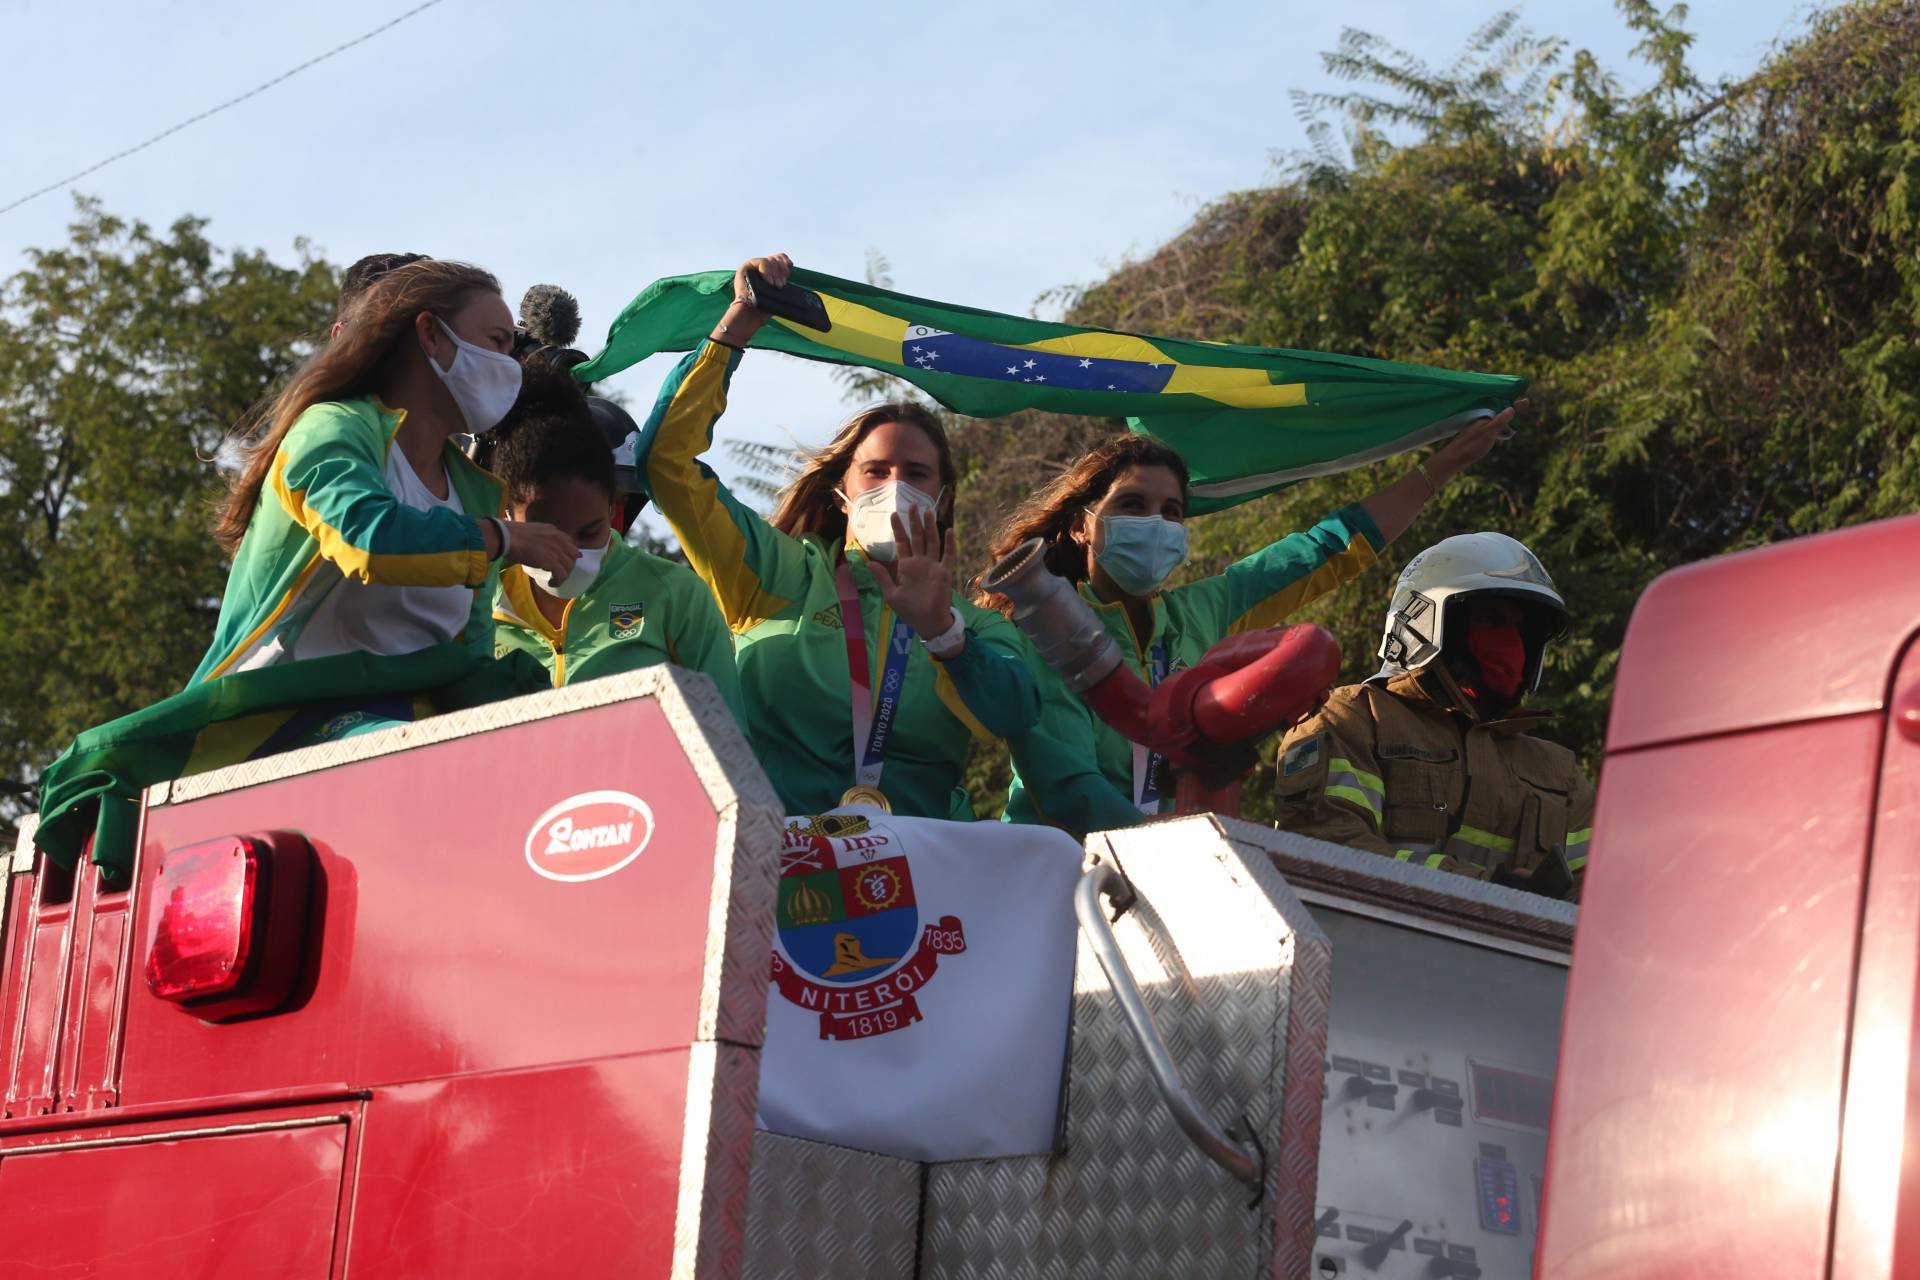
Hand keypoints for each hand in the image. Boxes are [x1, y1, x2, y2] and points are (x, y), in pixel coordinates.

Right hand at [503, 521, 580, 580]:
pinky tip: (551, 583)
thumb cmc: (513, 535)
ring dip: (563, 575)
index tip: (565, 559)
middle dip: (568, 564)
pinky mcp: (552, 562)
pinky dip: (558, 581)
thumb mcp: (533, 532)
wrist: (507, 538)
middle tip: (560, 571)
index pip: (569, 542)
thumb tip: (540, 547)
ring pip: (569, 567)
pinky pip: (562, 575)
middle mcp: (559, 540)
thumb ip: (541, 537)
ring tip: (555, 579)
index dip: (569, 552)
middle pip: (573, 555)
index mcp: (554, 531)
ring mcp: (557, 550)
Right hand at [710, 253, 791, 347]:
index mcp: (768, 272)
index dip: (785, 260)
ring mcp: (752, 266)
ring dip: (775, 274)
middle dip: (782, 271)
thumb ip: (781, 279)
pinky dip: (767, 271)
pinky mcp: (746, 266)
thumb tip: (790, 265)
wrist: (752, 314)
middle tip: (780, 285)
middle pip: (776, 259)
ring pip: (770, 260)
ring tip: (775, 286)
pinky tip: (768, 281)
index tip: (790, 265)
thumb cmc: (765, 308)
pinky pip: (763, 261)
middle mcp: (759, 268)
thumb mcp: (778, 292)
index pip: (778, 258)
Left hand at [867, 502, 957, 639]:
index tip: (894, 514)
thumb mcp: (891, 594)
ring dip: (930, 527)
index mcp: (906, 567)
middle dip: (914, 522)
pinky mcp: (944, 572)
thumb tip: (869, 563)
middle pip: (917, 537)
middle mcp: (920, 563)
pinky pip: (948, 555)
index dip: (898, 529)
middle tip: (912, 505)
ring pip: (932, 541)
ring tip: (928, 512)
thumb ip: (883, 577)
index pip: (902, 543)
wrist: (927, 623)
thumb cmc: (909, 611)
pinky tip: (948, 530)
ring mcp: (933, 566)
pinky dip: (949, 544)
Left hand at [1428, 398, 1525, 483]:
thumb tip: (1511, 408)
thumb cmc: (1471, 445)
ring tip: (1518, 412)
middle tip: (1525, 404)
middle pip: (1501, 411)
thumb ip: (1500, 421)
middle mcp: (1483, 418)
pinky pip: (1493, 425)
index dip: (1515, 405)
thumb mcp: (1489, 432)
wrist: (1455, 458)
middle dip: (1511, 409)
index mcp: (1485, 415)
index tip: (1526, 400)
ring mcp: (1481, 425)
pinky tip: (1504, 427)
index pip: (1503, 406)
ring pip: (1497, 418)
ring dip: (1506, 418)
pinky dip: (1499, 425)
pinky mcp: (1479, 433)